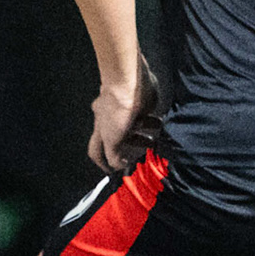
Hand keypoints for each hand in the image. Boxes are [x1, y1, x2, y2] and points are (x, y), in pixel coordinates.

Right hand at [87, 54, 161, 173]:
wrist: (129, 83)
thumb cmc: (116, 110)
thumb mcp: (111, 140)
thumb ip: (113, 156)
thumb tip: (117, 166)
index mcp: (100, 130)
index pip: (96, 151)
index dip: (102, 163)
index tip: (112, 172)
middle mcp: (111, 121)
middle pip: (119, 140)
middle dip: (131, 147)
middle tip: (142, 153)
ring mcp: (125, 111)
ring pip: (134, 128)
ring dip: (144, 135)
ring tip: (154, 139)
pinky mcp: (139, 103)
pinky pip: (147, 116)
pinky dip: (152, 122)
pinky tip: (158, 124)